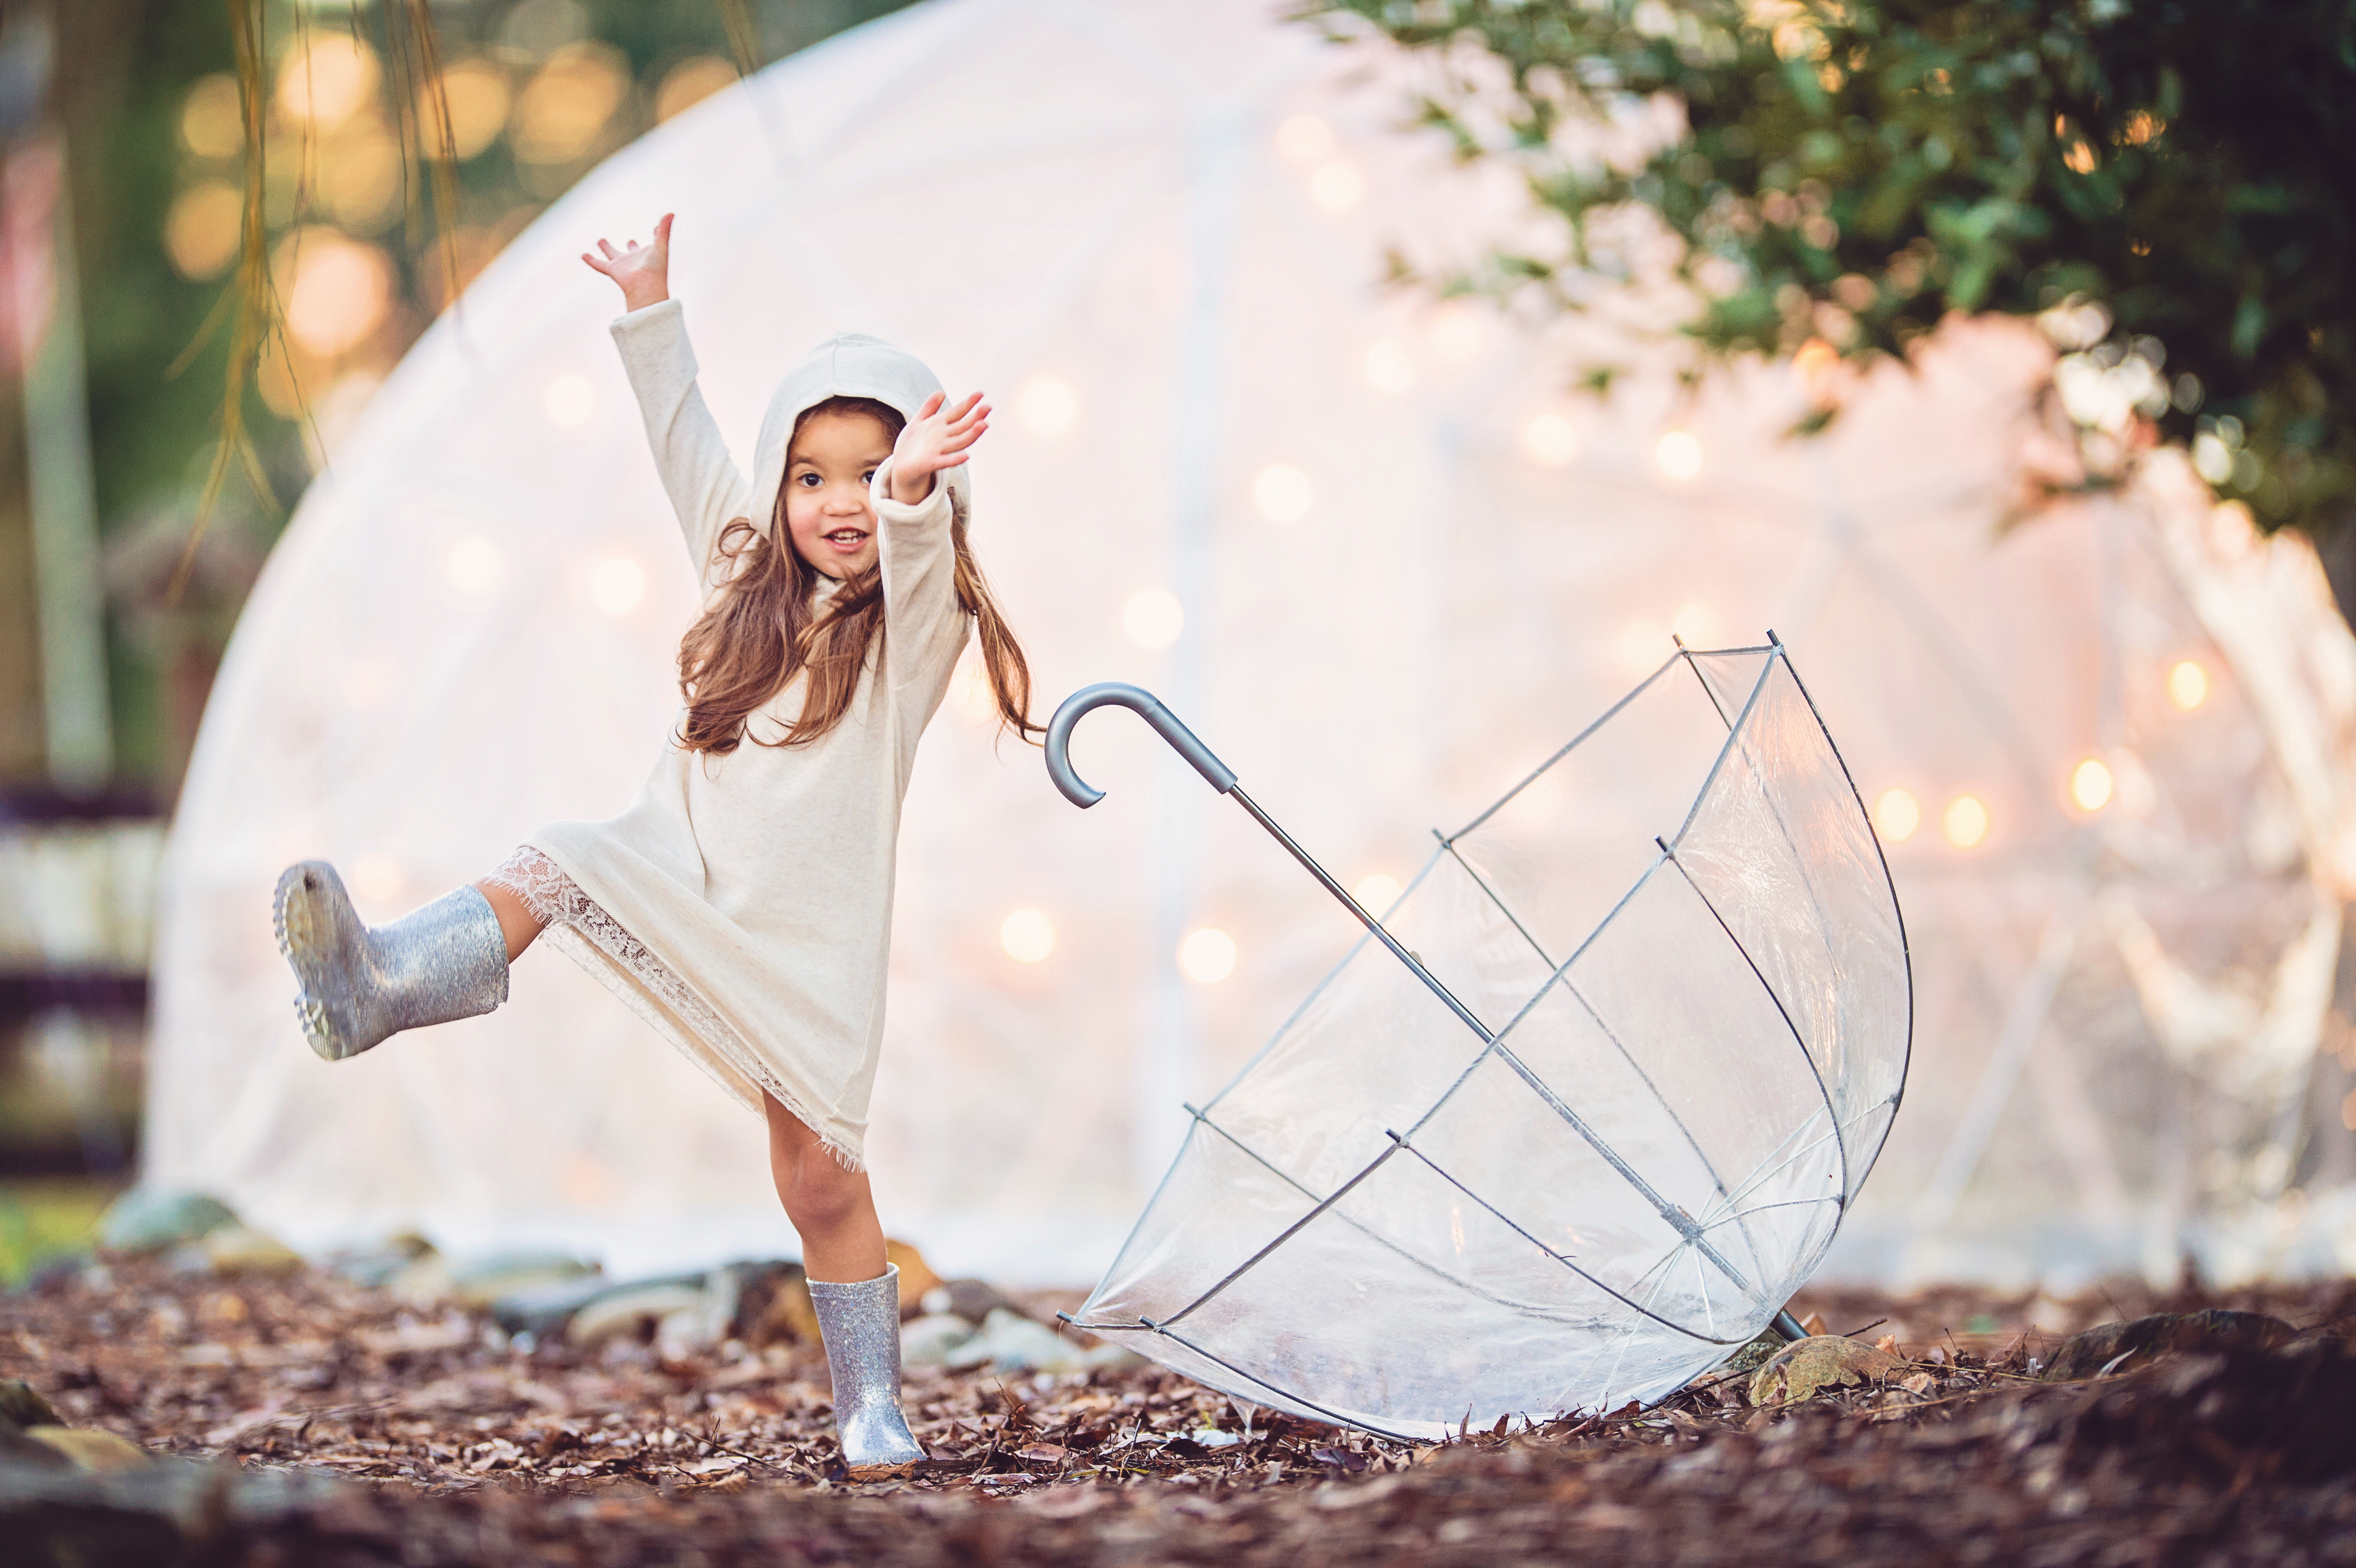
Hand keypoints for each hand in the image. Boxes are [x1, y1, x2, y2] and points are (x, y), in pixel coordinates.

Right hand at [582, 213, 672, 311]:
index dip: (656, 235)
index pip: (653, 243)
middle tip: (630, 240)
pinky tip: (584, 255)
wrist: (646, 287)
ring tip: (601, 241)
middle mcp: (636, 260)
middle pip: (632, 251)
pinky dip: (591, 260)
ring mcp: (623, 265)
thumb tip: (671, 213)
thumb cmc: (656, 268)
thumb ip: (665, 230)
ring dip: (606, 248)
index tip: (657, 229)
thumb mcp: (661, 246)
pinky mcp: (612, 270)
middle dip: (631, 245)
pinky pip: (599, 264)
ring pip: (612, 254)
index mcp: (649, 254)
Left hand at [888, 391, 988, 505]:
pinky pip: (945, 461)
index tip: (980, 394)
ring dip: (972, 434)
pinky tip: (966, 456)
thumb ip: (929, 408)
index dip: (968, 403)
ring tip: (983, 425)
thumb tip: (941, 392)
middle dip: (976, 417)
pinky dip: (955, 459)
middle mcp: (944, 437)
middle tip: (987, 408)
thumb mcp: (918, 421)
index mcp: (940, 425)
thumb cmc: (911, 445)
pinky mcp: (931, 463)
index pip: (958, 412)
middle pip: (963, 426)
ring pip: (959, 441)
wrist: (900, 466)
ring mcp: (939, 450)